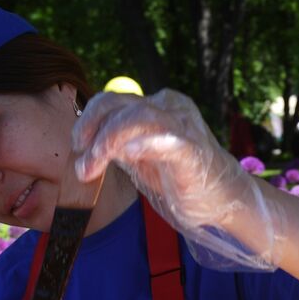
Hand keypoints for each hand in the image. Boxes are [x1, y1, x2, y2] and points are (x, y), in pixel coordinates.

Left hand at [72, 89, 286, 270]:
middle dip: (92, 130)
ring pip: (138, 117)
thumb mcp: (139, 156)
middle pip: (120, 104)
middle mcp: (170, 108)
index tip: (77, 146)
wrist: (221, 199)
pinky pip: (168, 141)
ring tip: (92, 168)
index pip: (113, 100)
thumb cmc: (178, 177)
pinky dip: (145, 144)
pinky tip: (127, 154)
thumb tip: (82, 143)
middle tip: (80, 161)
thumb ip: (116, 144)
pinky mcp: (194, 151)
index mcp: (156, 105)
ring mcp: (184, 127)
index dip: (88, 120)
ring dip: (107, 141)